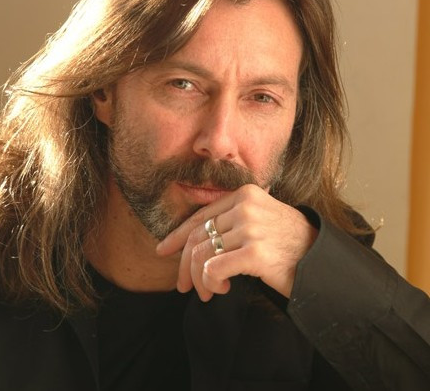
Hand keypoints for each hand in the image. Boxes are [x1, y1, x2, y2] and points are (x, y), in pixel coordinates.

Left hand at [156, 184, 317, 300]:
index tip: (164, 250)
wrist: (323, 261)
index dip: (178, 235)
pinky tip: (221, 289)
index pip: (200, 215)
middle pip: (197, 236)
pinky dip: (211, 283)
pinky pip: (213, 269)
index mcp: (245, 194)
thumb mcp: (261, 219)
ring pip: (202, 255)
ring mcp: (251, 228)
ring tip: (208, 292)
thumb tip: (192, 240)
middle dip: (184, 265)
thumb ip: (231, 221)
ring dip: (199, 280)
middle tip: (182, 286)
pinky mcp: (255, 252)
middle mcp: (246, 207)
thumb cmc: (289, 244)